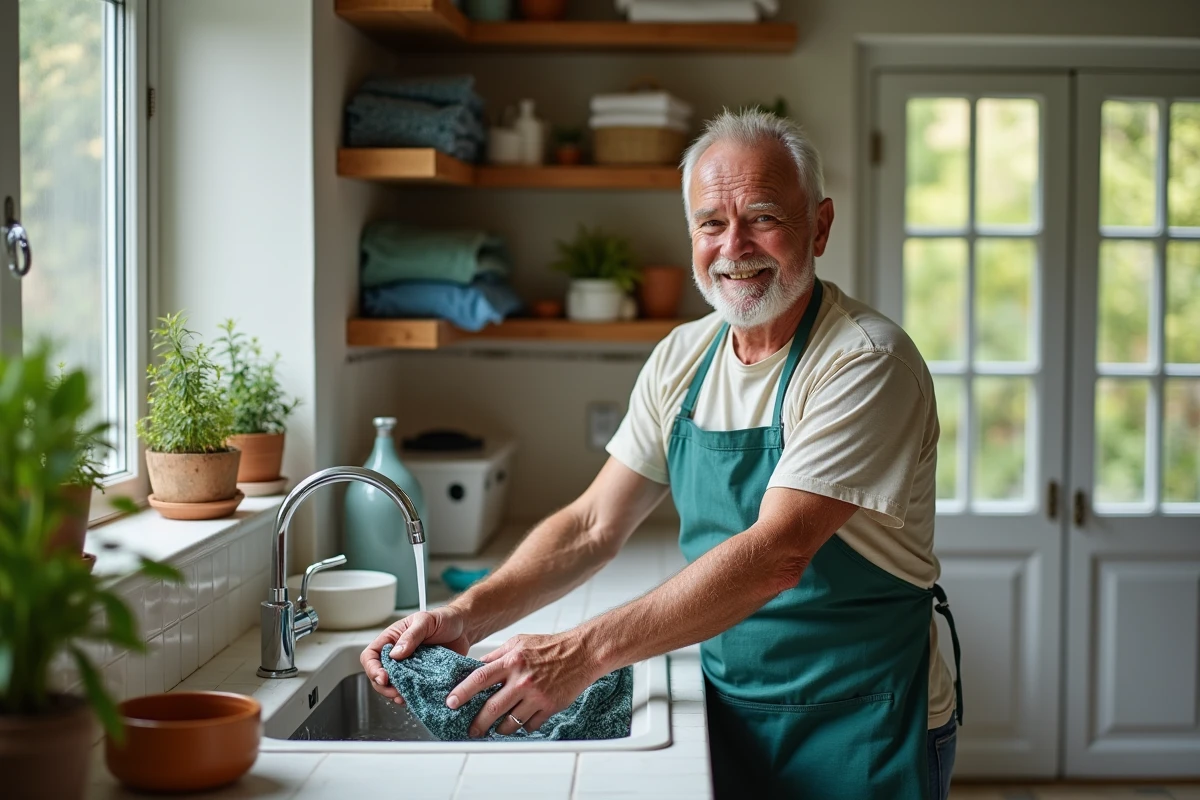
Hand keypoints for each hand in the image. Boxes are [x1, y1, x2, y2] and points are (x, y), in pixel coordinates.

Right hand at [359, 606, 472, 704]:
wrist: (464, 629)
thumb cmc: (444, 619)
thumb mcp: (426, 621)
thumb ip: (411, 636)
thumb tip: (395, 654)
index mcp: (393, 639)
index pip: (371, 655)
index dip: (372, 668)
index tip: (383, 677)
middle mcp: (398, 655)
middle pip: (378, 675)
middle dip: (384, 687)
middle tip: (396, 692)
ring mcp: (409, 667)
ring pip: (393, 686)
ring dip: (395, 694)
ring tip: (405, 697)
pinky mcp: (422, 677)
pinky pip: (411, 690)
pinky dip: (411, 696)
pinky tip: (416, 697)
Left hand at [446, 632, 597, 737]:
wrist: (581, 652)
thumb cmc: (549, 646)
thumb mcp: (518, 642)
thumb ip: (497, 656)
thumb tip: (475, 668)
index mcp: (512, 661)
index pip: (479, 679)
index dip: (462, 693)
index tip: (451, 703)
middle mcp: (522, 679)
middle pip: (491, 708)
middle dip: (477, 723)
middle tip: (471, 729)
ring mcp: (536, 695)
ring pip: (509, 722)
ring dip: (499, 728)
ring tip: (496, 727)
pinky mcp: (549, 706)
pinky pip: (529, 725)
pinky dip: (523, 726)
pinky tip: (522, 720)